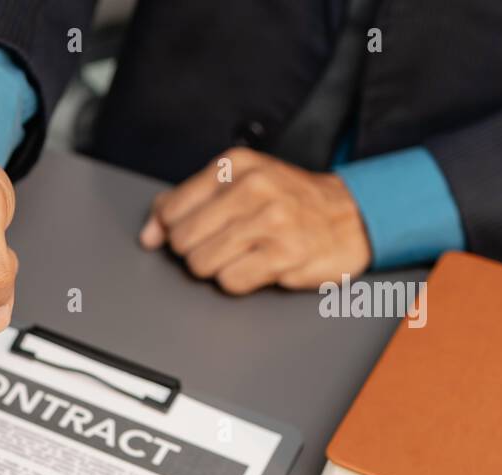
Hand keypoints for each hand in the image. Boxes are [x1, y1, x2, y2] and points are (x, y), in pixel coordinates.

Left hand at [140, 147, 370, 293]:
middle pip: (183, 241)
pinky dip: (239, 281)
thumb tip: (148, 235)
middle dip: (196, 251)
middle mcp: (253, 187)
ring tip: (244, 254)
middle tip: (225, 245)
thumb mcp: (238, 184)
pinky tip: (259, 266)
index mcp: (235, 166)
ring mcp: (271, 221)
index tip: (193, 233)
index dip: (173, 231)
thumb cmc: (288, 202)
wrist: (352, 216)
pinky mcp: (285, 254)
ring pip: (202, 264)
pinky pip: (230, 282)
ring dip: (218, 268)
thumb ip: (187, 203)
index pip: (171, 210)